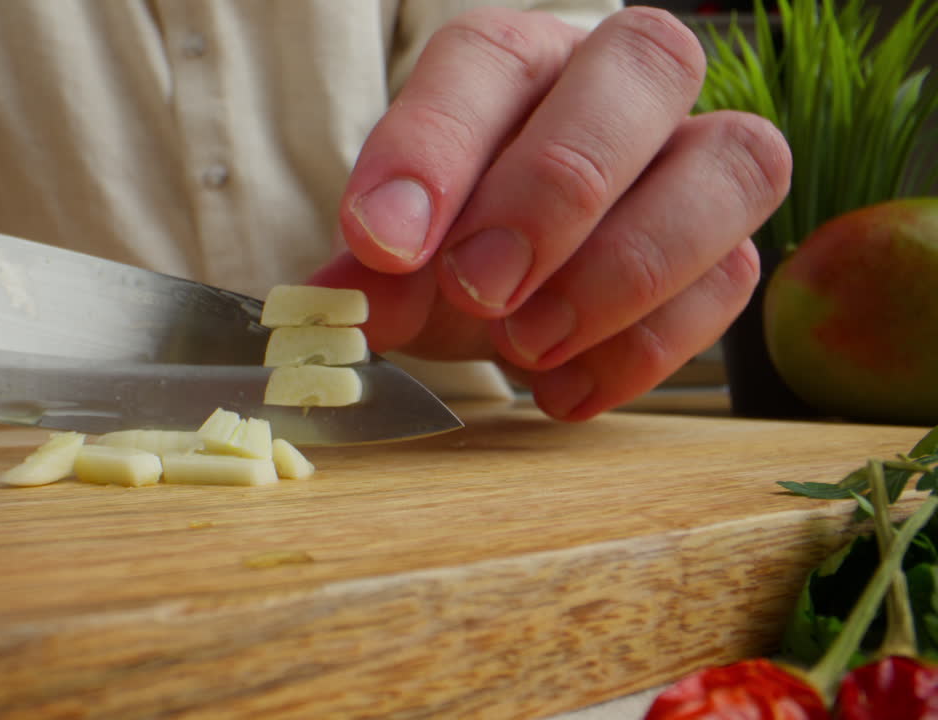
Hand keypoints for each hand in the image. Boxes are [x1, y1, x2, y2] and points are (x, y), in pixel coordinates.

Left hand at [312, 7, 791, 420]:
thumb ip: (375, 274)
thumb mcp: (396, 262)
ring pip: (733, 163)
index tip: (383, 242)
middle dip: (557, 190)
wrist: (500, 291)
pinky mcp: (726, 247)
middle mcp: (617, 85)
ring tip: (524, 347)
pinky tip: (559, 389)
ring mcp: (691, 159)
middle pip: (647, 62)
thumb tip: (346, 302)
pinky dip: (645, 347)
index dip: (435, 147)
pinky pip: (732, 277)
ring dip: (627, 268)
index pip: (489, 57)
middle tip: (480, 289)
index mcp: (514, 62)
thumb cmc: (448, 246)